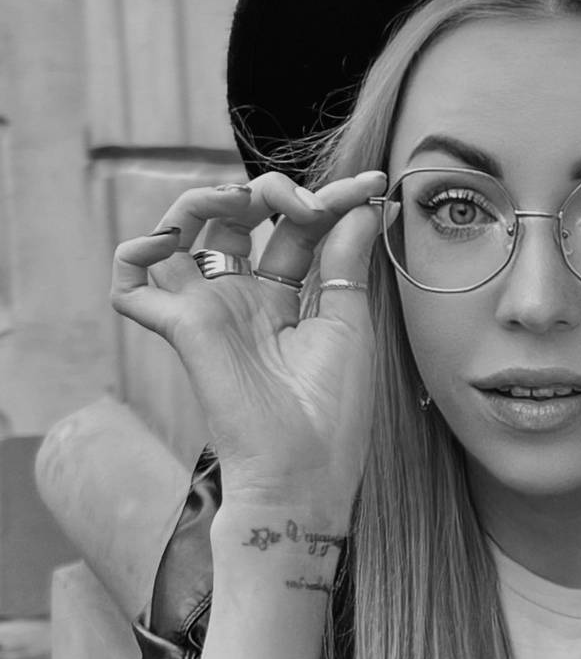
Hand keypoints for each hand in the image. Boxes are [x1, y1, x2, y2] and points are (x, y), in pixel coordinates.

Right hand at [110, 170, 395, 520]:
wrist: (302, 472)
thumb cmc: (332, 411)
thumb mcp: (349, 322)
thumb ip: (346, 260)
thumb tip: (362, 206)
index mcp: (286, 300)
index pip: (297, 230)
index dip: (330, 200)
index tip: (372, 186)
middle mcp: (244, 300)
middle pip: (241, 218)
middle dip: (274, 191)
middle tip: (310, 203)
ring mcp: (211, 310)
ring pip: (181, 230)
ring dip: (206, 198)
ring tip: (245, 199)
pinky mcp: (182, 328)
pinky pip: (130, 284)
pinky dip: (134, 251)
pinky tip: (167, 239)